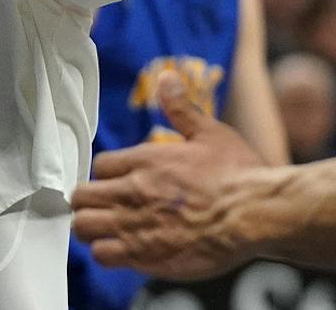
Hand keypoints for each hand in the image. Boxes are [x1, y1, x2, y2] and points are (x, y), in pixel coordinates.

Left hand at [72, 75, 266, 279]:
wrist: (254, 214)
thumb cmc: (237, 174)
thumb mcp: (210, 132)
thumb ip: (181, 108)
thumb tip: (167, 78)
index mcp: (145, 160)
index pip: (100, 165)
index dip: (108, 173)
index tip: (119, 180)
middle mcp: (132, 191)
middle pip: (81, 197)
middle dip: (89, 200)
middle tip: (104, 205)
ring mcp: (135, 226)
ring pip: (83, 228)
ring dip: (92, 227)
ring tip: (108, 228)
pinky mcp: (144, 257)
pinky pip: (102, 256)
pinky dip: (107, 253)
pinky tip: (125, 249)